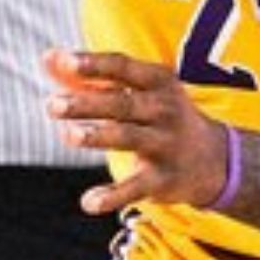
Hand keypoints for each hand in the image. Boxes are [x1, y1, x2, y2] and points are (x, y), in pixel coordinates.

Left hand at [44, 48, 232, 213]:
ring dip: (98, 135)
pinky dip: (113, 196)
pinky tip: (88, 202)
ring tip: (69, 135)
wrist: (213, 159)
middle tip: (52, 105)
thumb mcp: (136, 90)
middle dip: (88, 103)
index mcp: (157, 81)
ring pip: (128, 138)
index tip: (66, 63)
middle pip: (122, 104)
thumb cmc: (159, 115)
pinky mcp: (163, 178)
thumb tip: (47, 57)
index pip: (123, 67)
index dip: (95, 65)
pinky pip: (136, 187)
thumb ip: (90, 77)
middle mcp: (164, 109)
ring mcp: (165, 144)